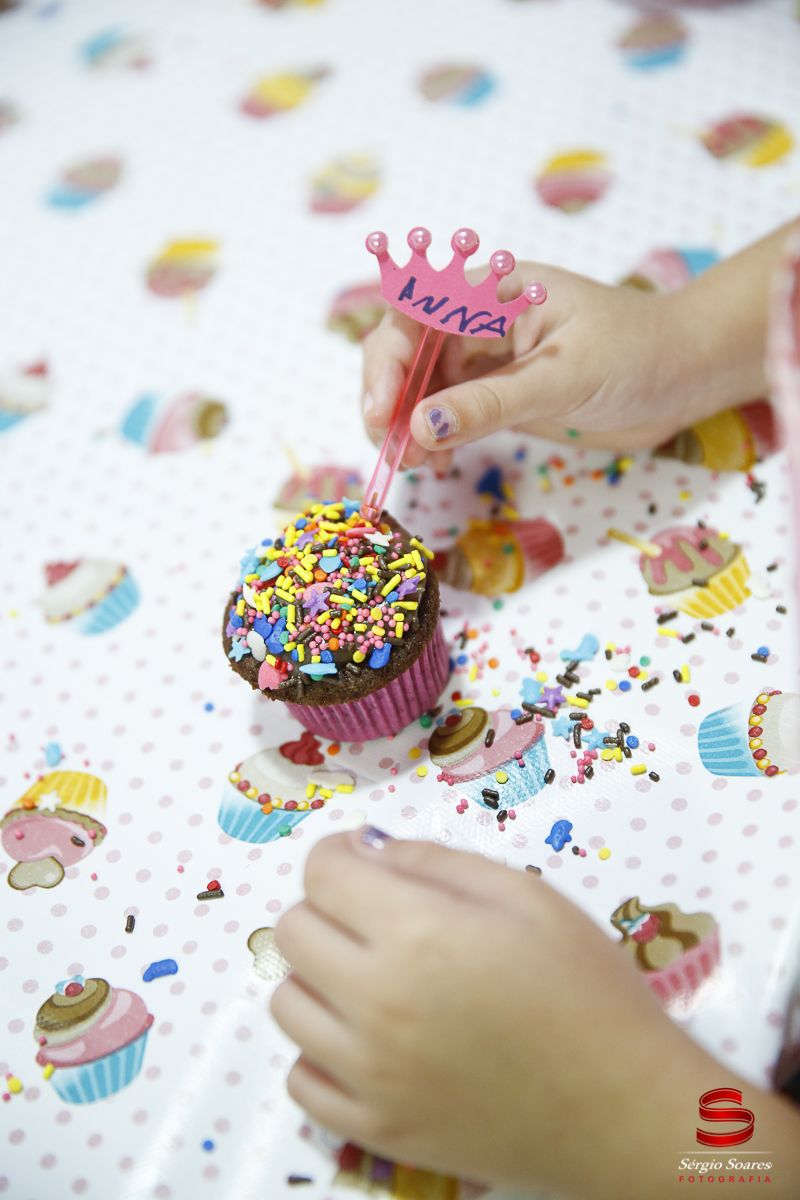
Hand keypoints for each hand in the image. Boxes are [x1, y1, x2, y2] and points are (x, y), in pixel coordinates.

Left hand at [270, 829, 787, 1198]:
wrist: (623, 1107)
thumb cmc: (586, 989)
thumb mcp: (525, 895)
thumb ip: (435, 862)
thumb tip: (369, 850)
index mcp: (415, 934)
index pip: (321, 872)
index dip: (341, 854)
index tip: (366, 861)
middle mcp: (375, 1004)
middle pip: (293, 931)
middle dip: (328, 908)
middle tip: (379, 917)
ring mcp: (369, 1076)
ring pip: (286, 1003)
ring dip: (320, 978)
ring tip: (375, 978)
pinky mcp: (376, 1130)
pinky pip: (302, 1080)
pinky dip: (323, 1052)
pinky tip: (369, 1040)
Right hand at [361, 225, 788, 468]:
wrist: (687, 375)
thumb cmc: (639, 355)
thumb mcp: (563, 378)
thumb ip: (491, 402)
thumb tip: (420, 427)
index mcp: (494, 292)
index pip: (415, 316)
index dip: (387, 362)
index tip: (381, 412)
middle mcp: (480, 321)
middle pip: (406, 354)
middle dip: (389, 399)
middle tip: (390, 450)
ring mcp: (488, 360)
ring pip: (422, 389)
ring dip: (407, 426)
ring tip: (414, 464)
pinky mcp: (499, 396)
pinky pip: (449, 416)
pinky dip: (433, 440)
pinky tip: (435, 463)